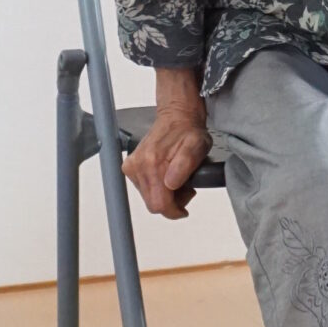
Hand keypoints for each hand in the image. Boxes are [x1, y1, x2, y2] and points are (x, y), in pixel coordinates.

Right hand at [123, 99, 210, 218]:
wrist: (177, 116)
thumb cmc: (189, 132)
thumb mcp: (197, 147)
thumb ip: (185, 166)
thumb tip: (171, 184)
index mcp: (154, 163)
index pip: (159, 205)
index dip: (174, 210)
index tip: (184, 207)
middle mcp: (139, 165)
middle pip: (152, 203)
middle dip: (171, 202)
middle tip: (184, 187)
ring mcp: (132, 166)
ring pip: (148, 197)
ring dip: (164, 194)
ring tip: (177, 179)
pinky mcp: (130, 166)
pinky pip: (143, 188)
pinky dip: (156, 187)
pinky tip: (166, 175)